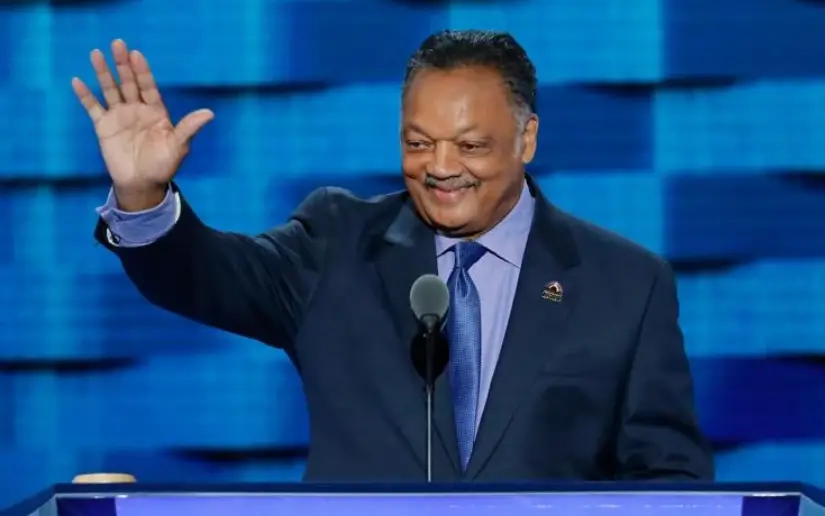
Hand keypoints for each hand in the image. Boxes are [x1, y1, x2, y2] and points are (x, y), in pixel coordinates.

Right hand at [72, 39, 213, 209]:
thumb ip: (189, 128)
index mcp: (155, 111)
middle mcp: (137, 109)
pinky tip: (77, 81)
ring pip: (110, 90)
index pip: (148, 86)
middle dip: (123, 64)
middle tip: (118, 44)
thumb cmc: (163, 165)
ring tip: (96, 54)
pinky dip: (85, 96)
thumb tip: (210, 113)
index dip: (142, 71)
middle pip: (128, 83)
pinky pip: (93, 108)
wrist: (142, 184)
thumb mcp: (178, 146)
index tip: (137, 54)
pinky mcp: (104, 127)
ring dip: (103, 73)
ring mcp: (119, 116)